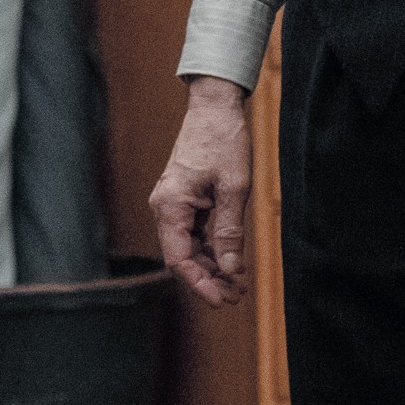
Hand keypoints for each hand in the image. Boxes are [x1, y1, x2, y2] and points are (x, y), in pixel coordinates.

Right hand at [150, 76, 252, 305]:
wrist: (215, 105)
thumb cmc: (223, 140)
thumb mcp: (234, 188)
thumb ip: (230, 230)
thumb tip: (231, 268)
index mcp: (170, 205)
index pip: (179, 259)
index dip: (200, 284)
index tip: (222, 299)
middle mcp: (166, 207)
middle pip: (183, 256)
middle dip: (209, 279)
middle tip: (238, 295)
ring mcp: (174, 203)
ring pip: (189, 247)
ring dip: (212, 266)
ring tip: (238, 284)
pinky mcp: (185, 199)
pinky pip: (194, 232)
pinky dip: (212, 248)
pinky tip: (231, 260)